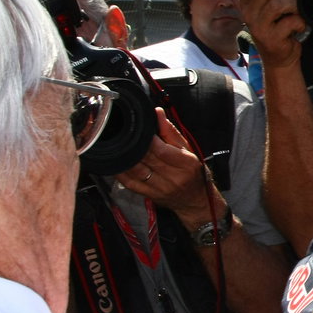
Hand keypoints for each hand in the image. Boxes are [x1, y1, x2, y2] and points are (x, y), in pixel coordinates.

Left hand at [116, 108, 217, 222]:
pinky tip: (116, 163)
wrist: (196, 200)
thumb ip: (171, 132)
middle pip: (148, 159)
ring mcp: (161, 188)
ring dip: (126, 158)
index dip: (148, 139)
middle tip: (126, 135)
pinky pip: (131, 183)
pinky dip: (121, 172)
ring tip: (118, 147)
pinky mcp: (150, 196)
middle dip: (135, 146)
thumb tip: (158, 112)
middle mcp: (174, 177)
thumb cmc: (193, 173)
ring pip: (137, 171)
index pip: (162, 149)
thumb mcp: (188, 150)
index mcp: (186, 163)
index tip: (139, 129)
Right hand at [241, 0, 305, 69]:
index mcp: (247, 1)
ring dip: (294, 3)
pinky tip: (299, 24)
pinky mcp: (270, 39)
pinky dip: (299, 21)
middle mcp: (248, 13)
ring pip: (277, 5)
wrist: (280, 56)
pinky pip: (288, 22)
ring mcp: (258, 27)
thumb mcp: (274, 2)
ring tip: (299, 9)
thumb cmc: (278, 26)